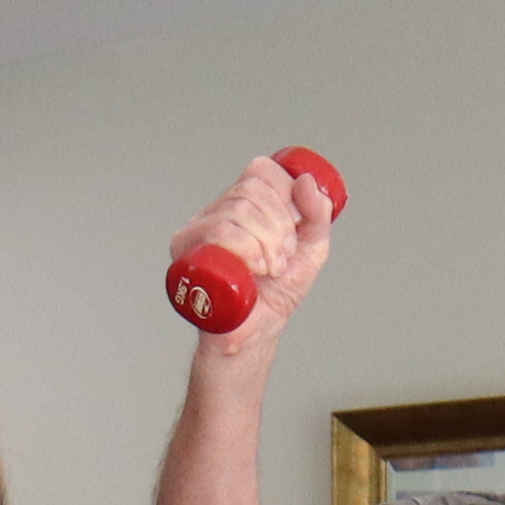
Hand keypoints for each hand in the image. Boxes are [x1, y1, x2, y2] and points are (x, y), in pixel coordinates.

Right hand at [172, 154, 340, 350]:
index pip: (261, 171)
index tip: (295, 227)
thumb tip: (306, 181)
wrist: (255, 333)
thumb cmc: (276, 294)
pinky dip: (245, 248)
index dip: (285, 193)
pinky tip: (255, 269)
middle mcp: (217, 211)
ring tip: (270, 268)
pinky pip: (217, 232)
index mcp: (245, 204)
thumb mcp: (312, 249)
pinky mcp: (185, 253)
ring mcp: (197, 230)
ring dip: (265, 240)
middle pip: (250, 189)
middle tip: (283, 255)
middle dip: (279, 224)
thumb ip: (318, 214)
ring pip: (235, 210)